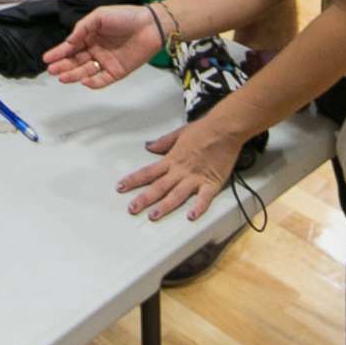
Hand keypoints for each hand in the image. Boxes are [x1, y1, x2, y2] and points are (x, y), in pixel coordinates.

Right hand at [42, 4, 163, 88]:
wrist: (149, 25)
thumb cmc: (124, 17)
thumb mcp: (99, 16)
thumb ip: (82, 28)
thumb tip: (68, 41)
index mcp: (90, 36)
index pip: (71, 47)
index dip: (58, 52)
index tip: (46, 58)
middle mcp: (95, 50)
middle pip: (75, 61)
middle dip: (62, 65)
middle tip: (51, 70)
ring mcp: (106, 62)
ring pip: (86, 71)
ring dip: (73, 75)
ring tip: (61, 77)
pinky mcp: (117, 72)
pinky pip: (102, 80)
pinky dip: (93, 82)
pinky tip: (84, 81)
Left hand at [116, 117, 247, 221]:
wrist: (225, 128)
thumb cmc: (204, 129)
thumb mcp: (179, 133)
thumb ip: (163, 142)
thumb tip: (149, 146)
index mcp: (172, 159)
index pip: (148, 172)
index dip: (133, 180)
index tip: (120, 187)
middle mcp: (181, 170)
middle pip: (159, 187)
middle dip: (144, 198)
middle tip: (132, 209)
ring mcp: (195, 178)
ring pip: (176, 195)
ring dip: (164, 206)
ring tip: (153, 216)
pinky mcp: (212, 183)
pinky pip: (204, 198)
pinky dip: (198, 207)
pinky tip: (190, 216)